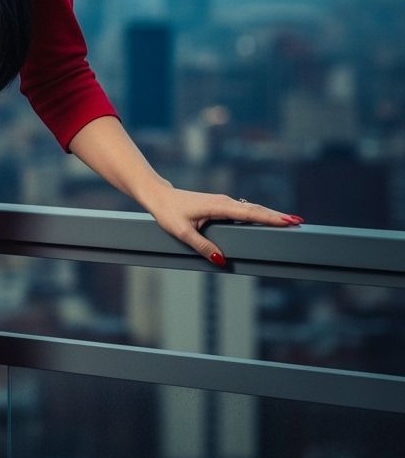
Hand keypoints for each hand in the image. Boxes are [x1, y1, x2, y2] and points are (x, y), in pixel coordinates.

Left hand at [144, 187, 302, 267]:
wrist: (159, 197)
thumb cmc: (168, 212)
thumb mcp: (182, 232)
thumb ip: (202, 246)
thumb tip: (221, 260)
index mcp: (218, 206)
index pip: (249, 212)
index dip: (270, 217)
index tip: (288, 220)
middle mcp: (224, 202)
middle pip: (256, 210)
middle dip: (277, 216)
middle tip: (299, 223)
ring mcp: (223, 203)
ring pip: (251, 209)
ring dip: (270, 215)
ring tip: (290, 223)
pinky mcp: (221, 206)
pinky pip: (244, 211)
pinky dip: (258, 215)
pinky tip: (268, 221)